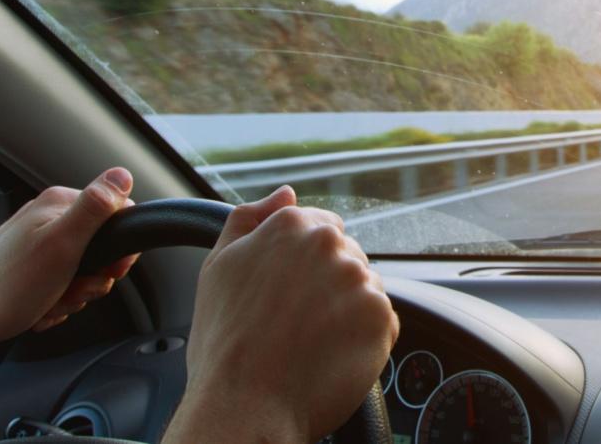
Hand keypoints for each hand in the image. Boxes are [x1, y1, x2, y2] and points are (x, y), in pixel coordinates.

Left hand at [0, 168, 136, 355]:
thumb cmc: (7, 285)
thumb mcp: (61, 243)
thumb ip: (94, 208)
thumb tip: (122, 173)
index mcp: (61, 204)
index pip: (118, 213)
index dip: (121, 246)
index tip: (110, 268)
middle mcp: (50, 218)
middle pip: (103, 248)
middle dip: (93, 278)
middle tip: (71, 287)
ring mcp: (41, 243)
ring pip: (85, 271)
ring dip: (74, 294)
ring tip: (51, 299)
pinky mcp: (33, 268)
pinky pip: (64, 285)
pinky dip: (58, 301)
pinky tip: (41, 306)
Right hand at [163, 186, 398, 443]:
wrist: (242, 407)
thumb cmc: (225, 344)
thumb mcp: (218, 266)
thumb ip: (251, 218)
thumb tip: (286, 192)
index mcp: (293, 225)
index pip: (323, 227)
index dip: (306, 264)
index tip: (291, 292)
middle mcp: (331, 244)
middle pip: (345, 257)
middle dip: (327, 285)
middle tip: (295, 322)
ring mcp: (359, 280)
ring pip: (363, 289)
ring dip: (347, 310)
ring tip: (309, 341)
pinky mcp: (382, 317)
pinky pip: (381, 322)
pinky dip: (363, 339)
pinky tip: (329, 355)